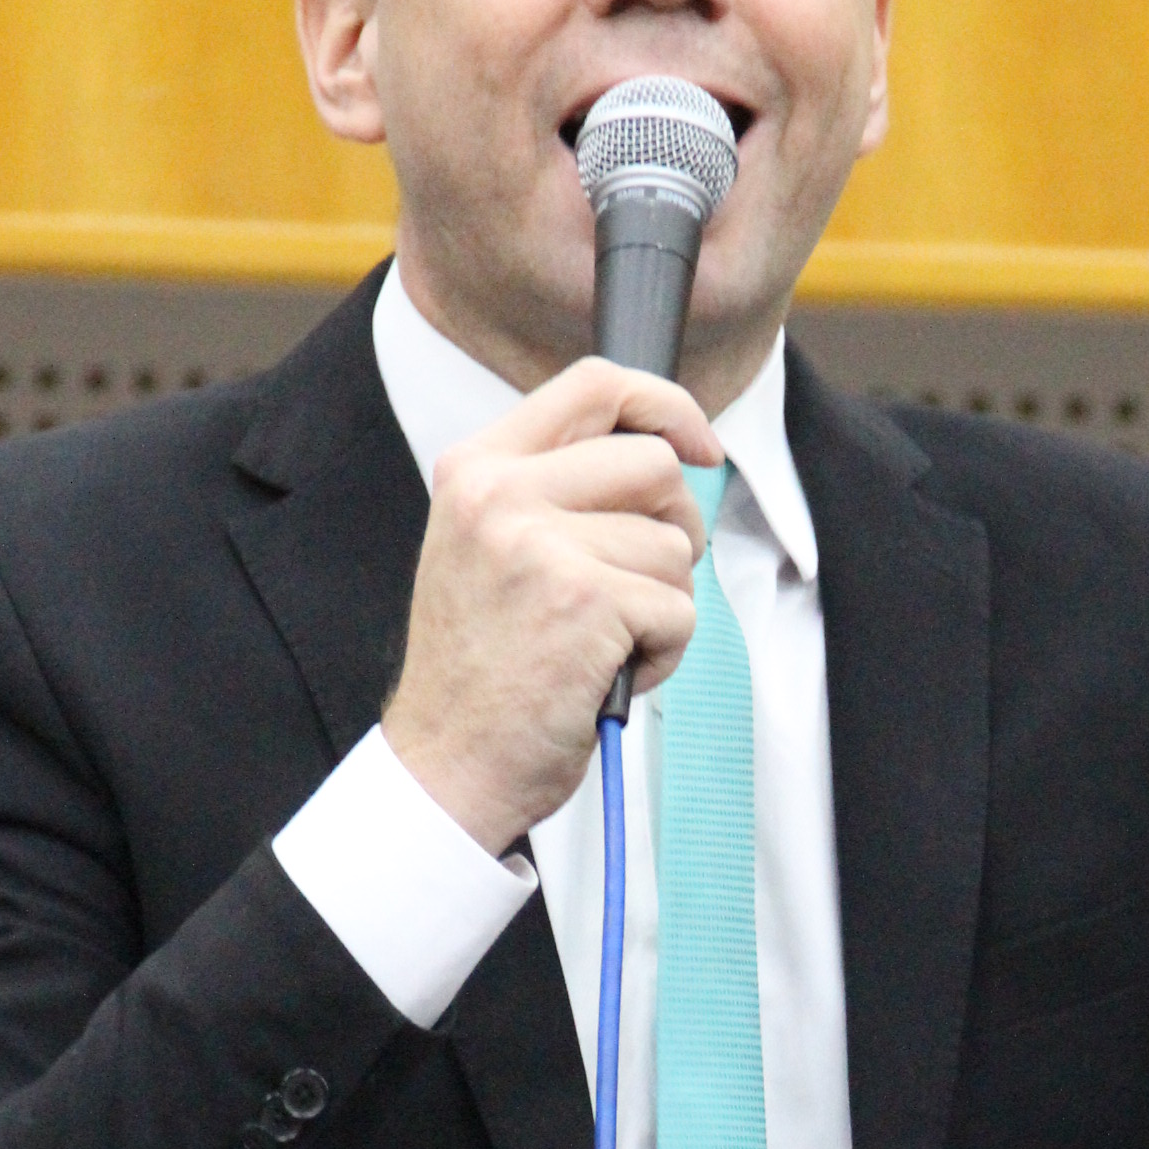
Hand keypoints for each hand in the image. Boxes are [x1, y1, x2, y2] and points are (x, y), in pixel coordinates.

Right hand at [383, 358, 715, 853]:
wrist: (448, 763)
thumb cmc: (482, 670)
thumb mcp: (490, 548)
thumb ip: (555, 491)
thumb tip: (667, 456)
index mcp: (476, 468)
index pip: (594, 385)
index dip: (666, 405)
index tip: (700, 445)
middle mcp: (500, 494)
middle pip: (653, 466)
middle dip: (673, 529)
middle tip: (638, 587)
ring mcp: (540, 544)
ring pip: (671, 548)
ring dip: (660, 606)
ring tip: (599, 646)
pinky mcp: (585, 602)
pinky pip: (679, 610)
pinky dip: (662, 654)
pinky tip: (605, 677)